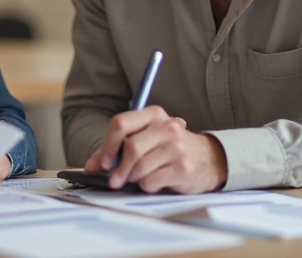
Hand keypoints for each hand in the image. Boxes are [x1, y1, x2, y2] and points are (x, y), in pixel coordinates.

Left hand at [84, 105, 226, 193]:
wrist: (210, 160)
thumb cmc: (171, 150)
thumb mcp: (147, 140)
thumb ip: (117, 149)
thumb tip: (92, 166)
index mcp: (154, 115)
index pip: (121, 123)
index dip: (107, 145)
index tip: (102, 163)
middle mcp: (167, 127)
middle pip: (131, 147)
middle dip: (117, 168)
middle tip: (114, 181)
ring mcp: (177, 148)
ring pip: (140, 167)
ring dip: (133, 178)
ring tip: (140, 178)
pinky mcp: (183, 168)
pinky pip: (151, 182)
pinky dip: (146, 186)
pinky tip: (155, 182)